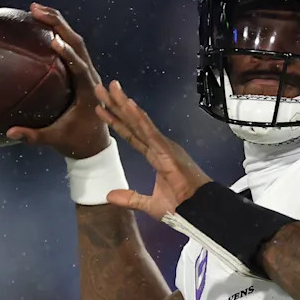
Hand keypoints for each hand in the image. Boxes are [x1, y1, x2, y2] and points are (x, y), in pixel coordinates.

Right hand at [6, 3, 111, 158]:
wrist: (95, 145)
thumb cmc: (77, 143)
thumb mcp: (55, 140)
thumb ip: (34, 136)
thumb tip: (10, 133)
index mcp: (89, 92)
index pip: (80, 68)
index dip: (69, 54)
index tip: (53, 41)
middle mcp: (91, 78)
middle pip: (78, 44)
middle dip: (58, 24)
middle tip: (35, 9)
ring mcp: (87, 73)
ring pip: (76, 41)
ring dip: (57, 24)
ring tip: (34, 8)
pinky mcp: (81, 72)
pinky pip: (70, 48)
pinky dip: (56, 34)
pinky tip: (36, 25)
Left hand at [95, 81, 212, 220]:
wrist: (198, 211)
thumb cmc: (182, 207)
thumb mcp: (150, 204)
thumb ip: (130, 199)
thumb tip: (109, 195)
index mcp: (155, 156)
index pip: (131, 135)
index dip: (116, 121)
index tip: (101, 109)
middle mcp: (159, 146)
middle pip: (132, 123)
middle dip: (116, 105)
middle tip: (101, 88)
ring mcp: (164, 146)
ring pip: (140, 122)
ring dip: (124, 104)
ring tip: (111, 88)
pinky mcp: (167, 150)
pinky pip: (150, 132)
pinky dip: (139, 118)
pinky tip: (129, 105)